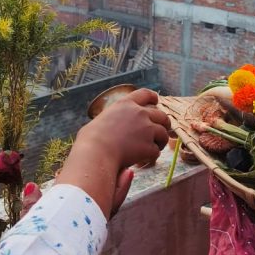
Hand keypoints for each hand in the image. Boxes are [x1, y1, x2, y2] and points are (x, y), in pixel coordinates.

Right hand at [57, 89, 169, 217]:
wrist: (96, 153)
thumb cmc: (90, 139)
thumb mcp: (100, 120)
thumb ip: (111, 119)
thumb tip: (108, 125)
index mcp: (126, 104)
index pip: (145, 94)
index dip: (153, 97)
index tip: (156, 101)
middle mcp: (140, 113)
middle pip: (162, 115)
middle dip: (163, 124)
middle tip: (160, 132)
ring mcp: (147, 129)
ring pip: (164, 133)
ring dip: (160, 141)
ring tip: (154, 148)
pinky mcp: (149, 145)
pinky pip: (156, 151)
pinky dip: (152, 156)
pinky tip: (144, 160)